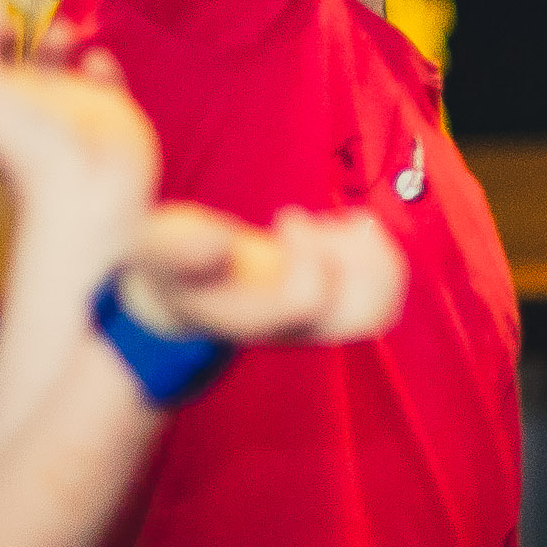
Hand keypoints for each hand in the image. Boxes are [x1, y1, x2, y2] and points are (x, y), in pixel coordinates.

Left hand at [0, 4, 154, 273]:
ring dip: (56, 39)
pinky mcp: (109, 114)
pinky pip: (103, 79)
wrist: (92, 196)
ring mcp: (65, 108)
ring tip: (63, 29)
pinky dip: (101, 62)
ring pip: (52, 67)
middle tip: (12, 16)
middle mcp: (21, 103)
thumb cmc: (33, 150)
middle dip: (5, 34)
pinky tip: (97, 60)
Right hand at [117, 202, 406, 346]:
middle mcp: (292, 329)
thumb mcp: (161, 250)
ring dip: (374, 254)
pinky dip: (381, 255)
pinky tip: (349, 225)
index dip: (310, 252)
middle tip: (322, 223)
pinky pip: (385, 295)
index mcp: (250, 317)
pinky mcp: (336, 307)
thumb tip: (222, 246)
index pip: (307, 301)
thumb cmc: (174, 265)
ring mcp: (318, 323)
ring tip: (341, 223)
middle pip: (363, 314)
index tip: (287, 217)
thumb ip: (184, 249)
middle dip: (355, 256)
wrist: (185, 294)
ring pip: (381, 308)